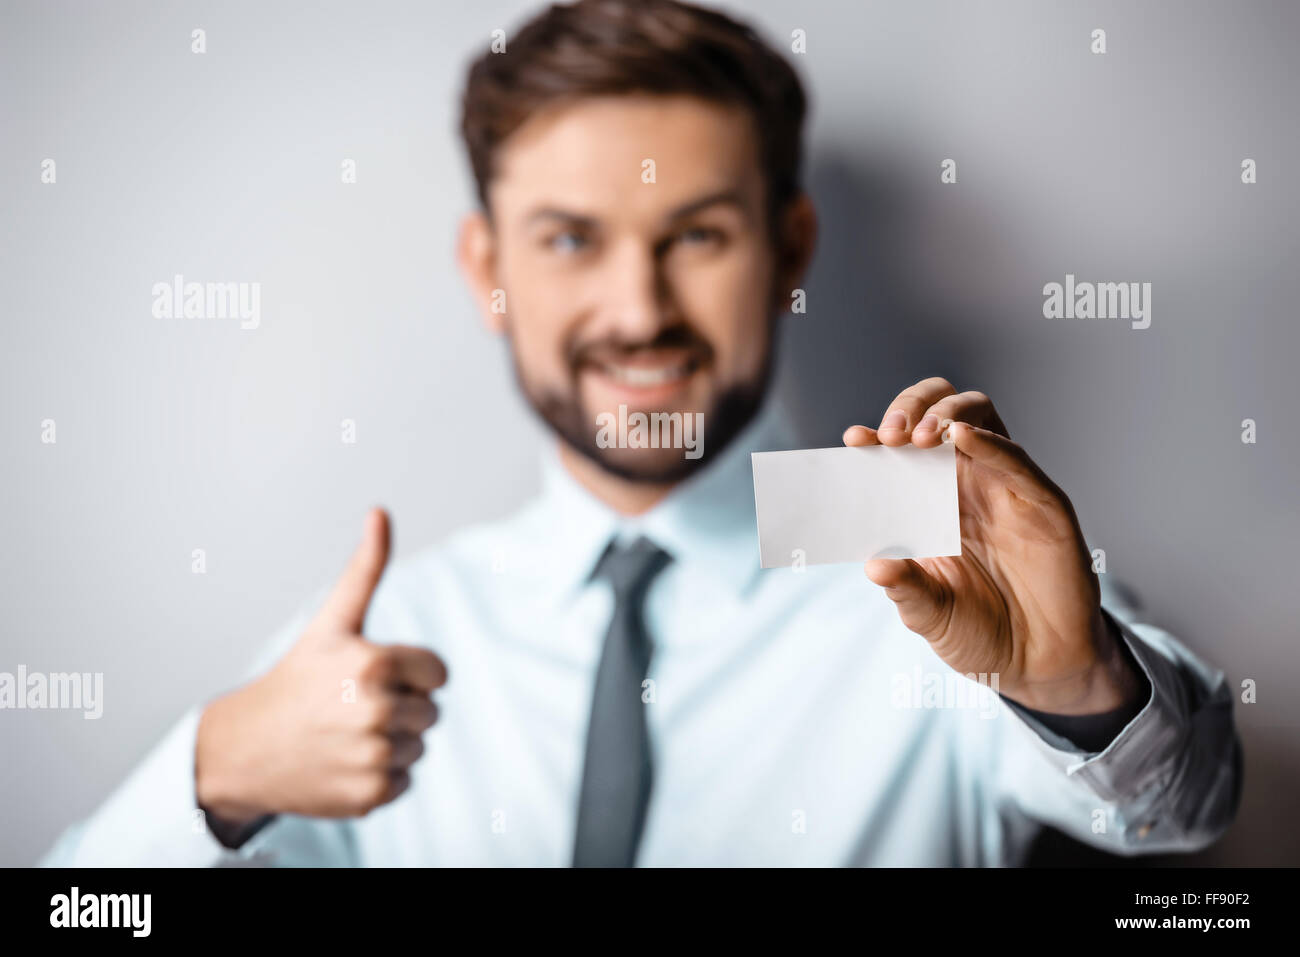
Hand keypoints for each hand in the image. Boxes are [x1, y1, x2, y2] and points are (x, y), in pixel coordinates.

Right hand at [195, 508, 446, 826]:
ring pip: (419, 747)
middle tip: (350, 707)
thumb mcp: (333, 623)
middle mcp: (378, 710)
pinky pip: (405, 782)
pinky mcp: (371, 795)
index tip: (370, 676)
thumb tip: (381, 511)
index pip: (439, 673)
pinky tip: (342, 765)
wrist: (245, 749)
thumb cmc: (297, 679)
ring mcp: (374, 756)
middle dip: (398, 707)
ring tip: (344, 735)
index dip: (409, 674)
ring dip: (390, 743)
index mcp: (376, 662)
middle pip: (431, 711)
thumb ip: (365, 569)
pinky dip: (379, 777)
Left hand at [843, 377, 1141, 715]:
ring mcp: (1006, 489)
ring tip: (918, 436)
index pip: (903, 452)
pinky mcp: (1044, 503)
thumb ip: (905, 587)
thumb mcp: (929, 613)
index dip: (878, 440)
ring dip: (946, 416)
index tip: (854, 440)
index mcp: (933, 502)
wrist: (1037, 664)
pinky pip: (1017, 461)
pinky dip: (989, 443)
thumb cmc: (981, 632)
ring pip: (979, 421)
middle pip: (941, 416)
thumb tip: (874, 565)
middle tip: (889, 435)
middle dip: (912, 409)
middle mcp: (968, 485)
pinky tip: (961, 437)